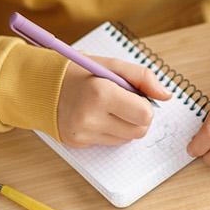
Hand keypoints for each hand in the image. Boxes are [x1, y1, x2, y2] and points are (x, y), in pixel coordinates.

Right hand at [56, 55, 171, 147]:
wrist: (43, 86)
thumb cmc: (81, 73)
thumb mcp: (112, 65)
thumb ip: (143, 78)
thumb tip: (167, 95)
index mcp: (101, 93)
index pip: (145, 114)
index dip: (146, 104)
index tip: (135, 96)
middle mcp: (91, 117)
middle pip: (139, 131)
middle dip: (138, 117)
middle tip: (123, 102)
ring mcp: (84, 133)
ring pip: (127, 139)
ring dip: (125, 124)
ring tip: (109, 108)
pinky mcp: (79, 143)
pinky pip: (110, 142)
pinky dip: (110, 130)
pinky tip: (97, 116)